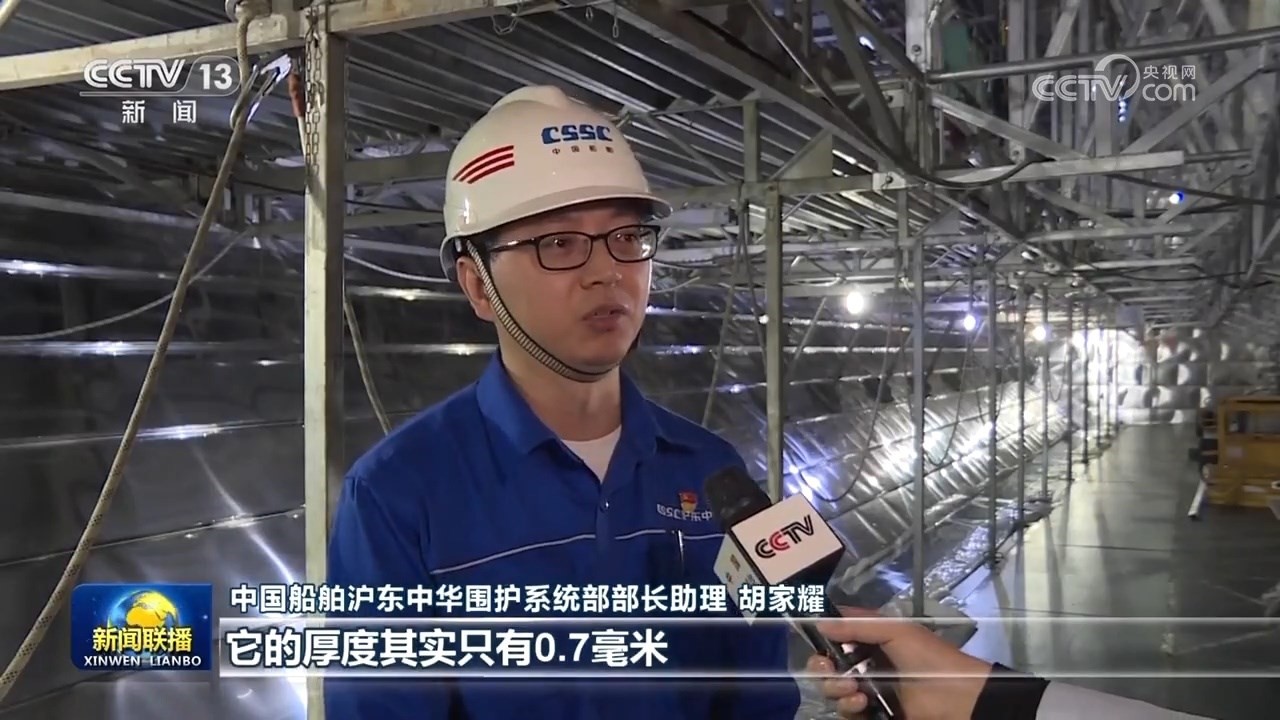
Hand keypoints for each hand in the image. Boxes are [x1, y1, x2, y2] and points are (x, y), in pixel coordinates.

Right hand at [805, 606, 992, 719]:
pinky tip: (863, 705)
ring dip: (836, 690)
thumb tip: (820, 623)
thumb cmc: (927, 656)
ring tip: (857, 692)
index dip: (820, 637)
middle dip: (822, 669)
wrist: (956, 696)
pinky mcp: (871, 713)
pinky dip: (849, 708)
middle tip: (833, 671)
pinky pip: (846, 712)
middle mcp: (862, 662)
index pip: (832, 634)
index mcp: (868, 638)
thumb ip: (856, 625)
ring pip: (832, 691)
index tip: (816, 641)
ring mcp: (866, 690)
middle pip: (824, 666)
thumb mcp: (895, 630)